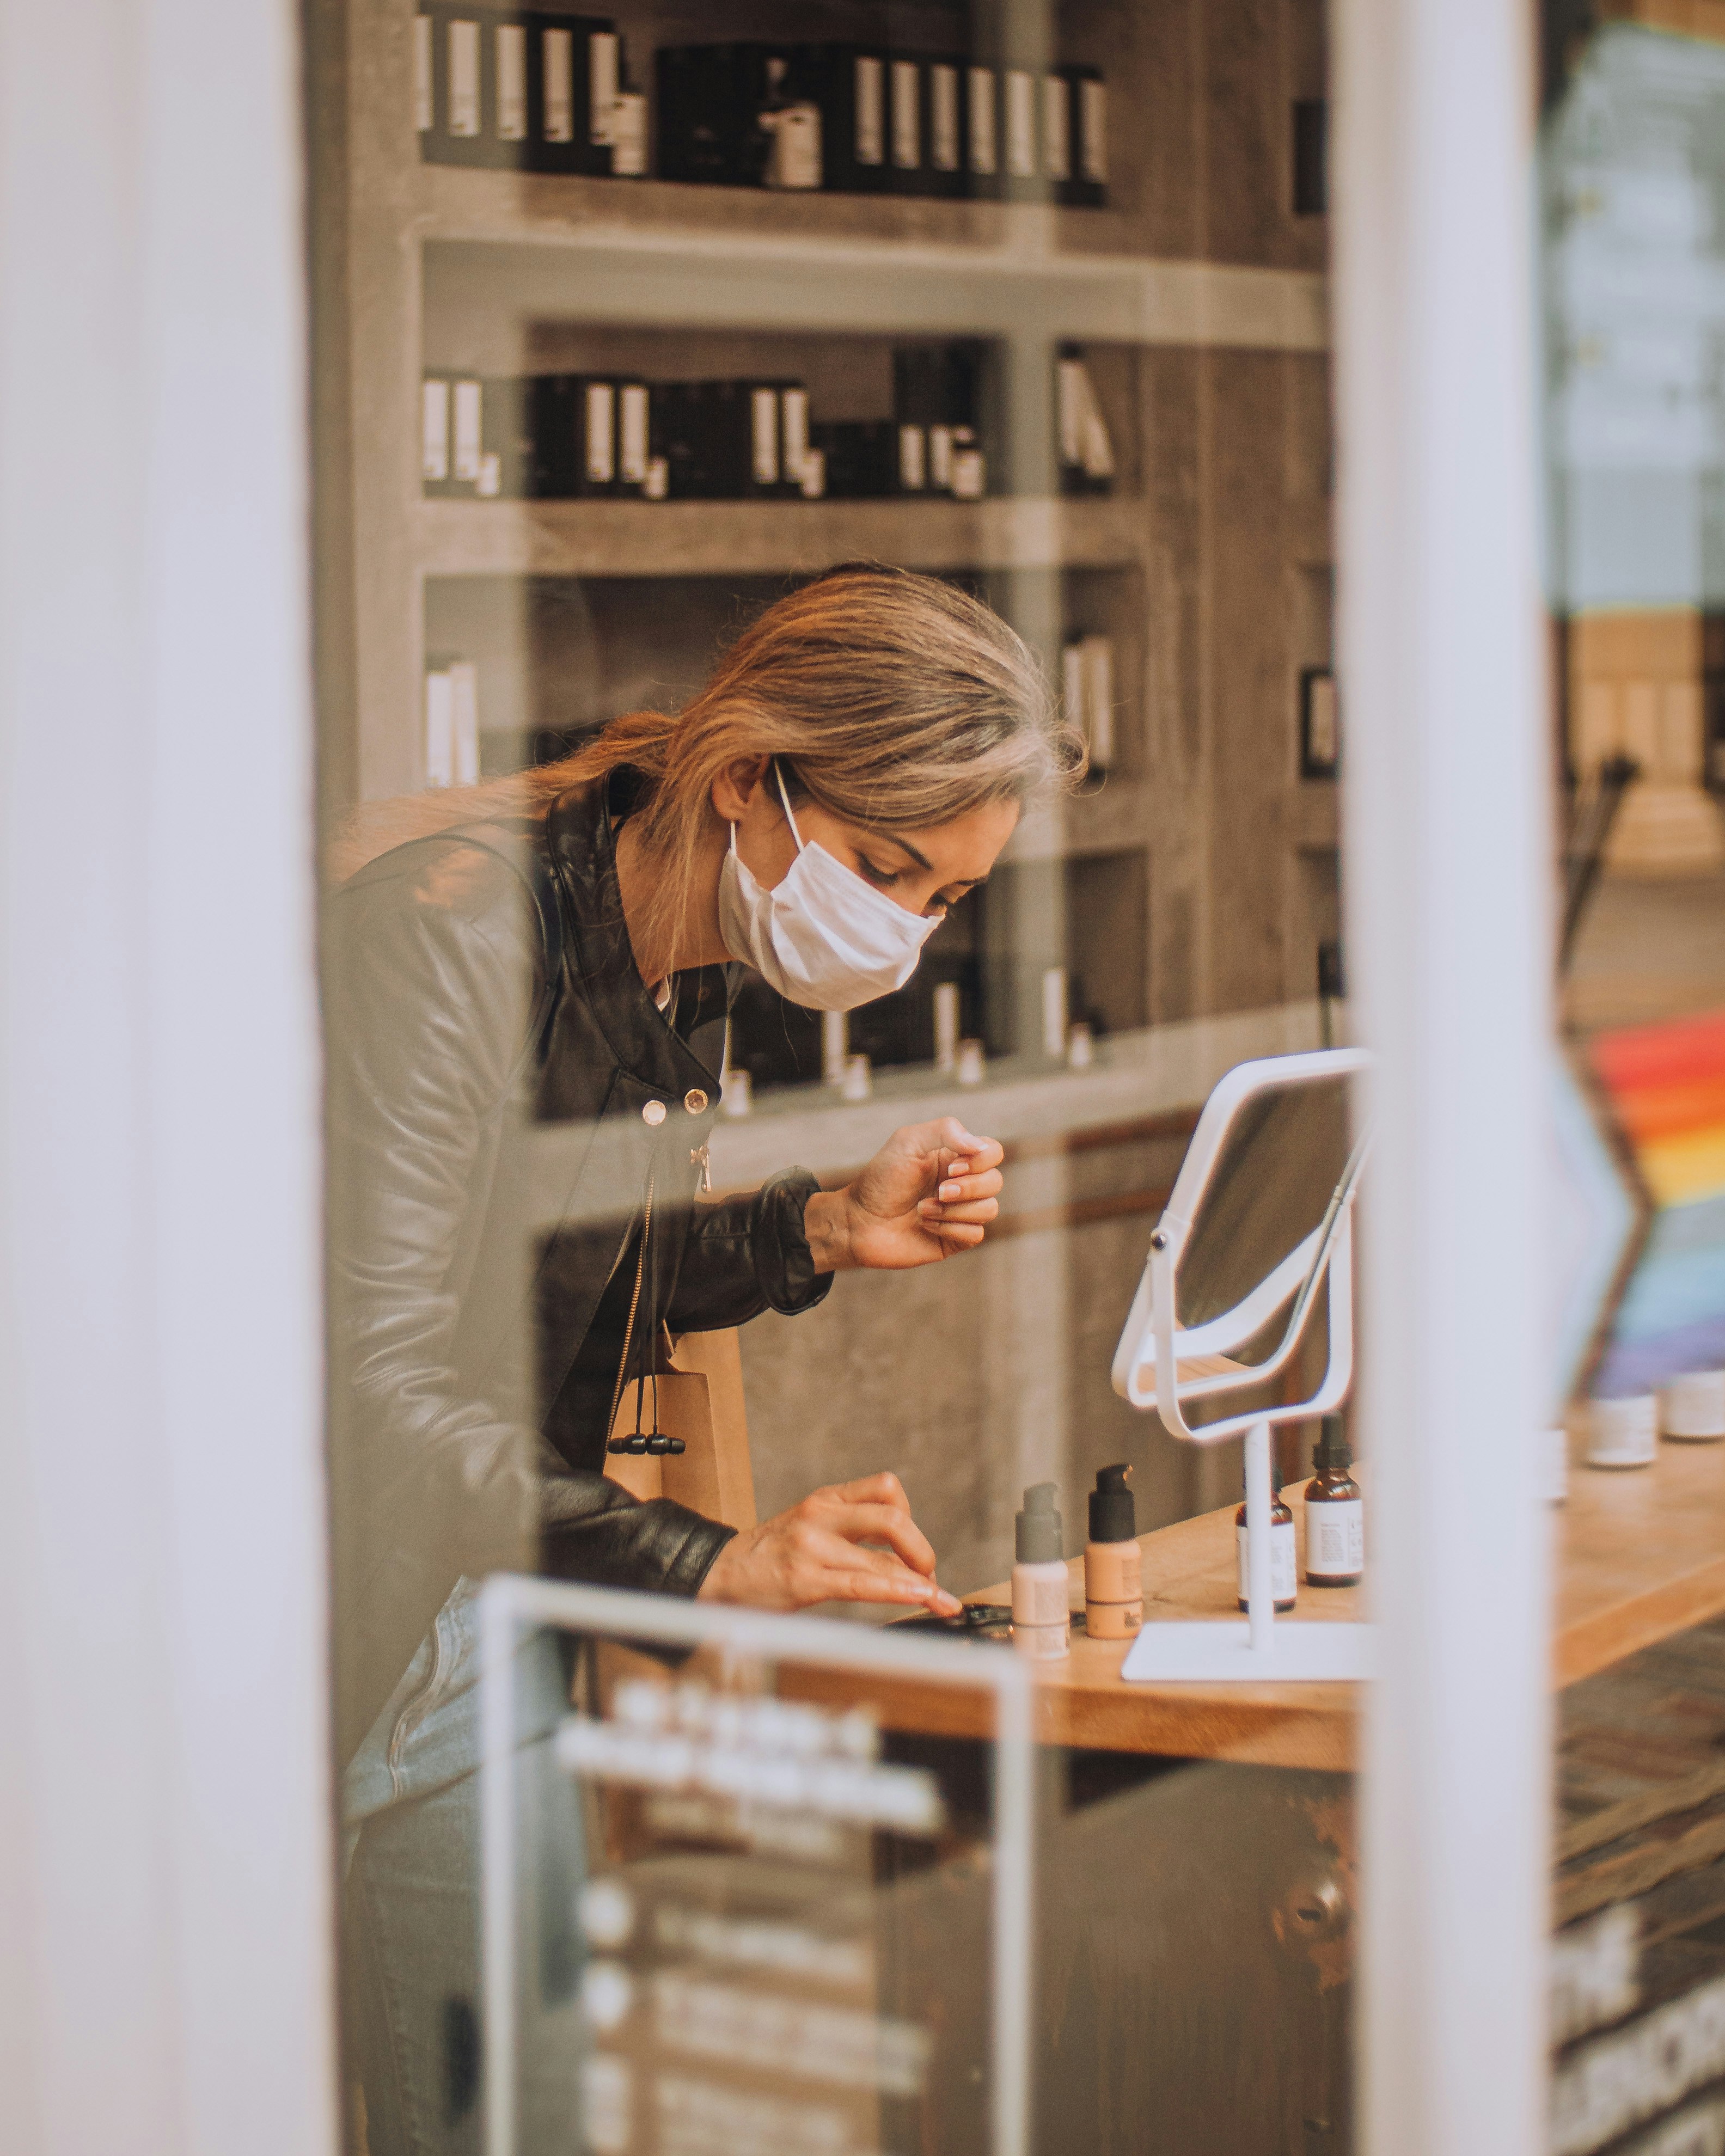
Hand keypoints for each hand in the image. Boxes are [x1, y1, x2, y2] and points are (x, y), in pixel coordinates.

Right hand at [696, 1472, 962, 1614]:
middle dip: (923, 1551)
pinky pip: (861, 1583)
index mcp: (824, 1500)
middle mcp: (820, 1516)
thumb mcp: (808, 1528)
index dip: (913, 1519)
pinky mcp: (803, 1579)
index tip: (916, 1551)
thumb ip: (848, 1533)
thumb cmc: (766, 1558)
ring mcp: (811, 1546)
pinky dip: (897, 1592)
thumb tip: (901, 1561)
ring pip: (883, 1555)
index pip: (886, 1488)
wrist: (714, 1574)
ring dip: (921, 1582)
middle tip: (929, 1578)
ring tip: (938, 1601)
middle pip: (894, 1517)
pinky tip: (919, 1599)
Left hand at [803, 1117, 1004, 1271]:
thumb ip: (946, 1131)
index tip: (951, 1166)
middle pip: (995, 1182)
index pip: (992, 1152)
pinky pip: (975, 1234)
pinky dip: (950, 1228)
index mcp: (955, 1158)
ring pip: (989, 1209)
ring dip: (954, 1210)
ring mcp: (960, 1212)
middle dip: (968, 1188)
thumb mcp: (908, 1142)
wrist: (858, 1220)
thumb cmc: (881, 1179)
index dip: (981, 1160)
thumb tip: (980, 1146)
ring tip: (923, 1209)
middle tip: (939, 1191)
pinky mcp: (954, 1239)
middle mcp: (962, 1183)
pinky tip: (925, 1225)